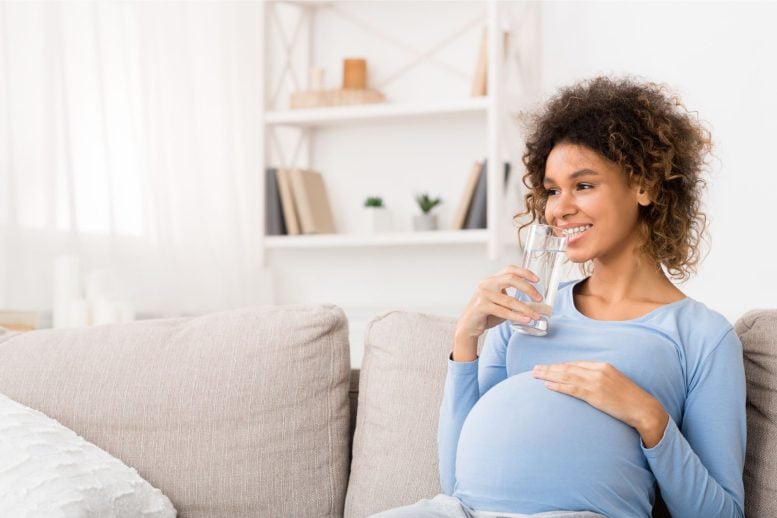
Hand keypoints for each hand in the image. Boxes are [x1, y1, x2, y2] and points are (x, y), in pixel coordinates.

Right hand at [452, 266, 543, 360]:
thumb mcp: (500, 303)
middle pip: (511, 279)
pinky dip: (517, 316)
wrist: (468, 326)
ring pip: (510, 300)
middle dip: (528, 288)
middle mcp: (486, 284)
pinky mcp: (481, 306)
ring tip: (536, 315)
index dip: (524, 272)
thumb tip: (533, 303)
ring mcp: (483, 294)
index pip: (509, 269)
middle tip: (539, 298)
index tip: (537, 280)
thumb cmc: (486, 314)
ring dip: (525, 308)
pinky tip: (526, 319)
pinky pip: (503, 311)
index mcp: (491, 280)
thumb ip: (512, 299)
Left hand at [532, 361, 668, 447]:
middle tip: (535, 369)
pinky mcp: (594, 394)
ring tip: (535, 375)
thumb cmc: (630, 398)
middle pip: (568, 368)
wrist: (643, 408)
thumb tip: (585, 382)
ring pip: (566, 376)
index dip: (560, 366)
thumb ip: (600, 378)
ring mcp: (595, 382)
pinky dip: (558, 386)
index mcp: (603, 366)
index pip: (576, 364)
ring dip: (549, 375)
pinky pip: (572, 389)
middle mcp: (597, 371)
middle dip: (550, 368)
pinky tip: (548, 386)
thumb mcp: (615, 382)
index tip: (549, 367)